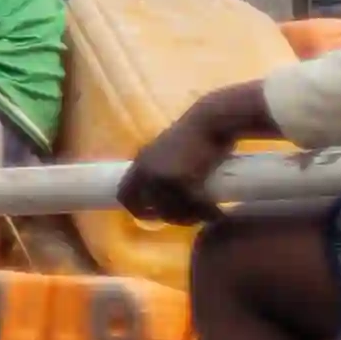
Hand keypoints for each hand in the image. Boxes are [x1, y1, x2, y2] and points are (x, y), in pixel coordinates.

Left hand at [122, 95, 243, 225]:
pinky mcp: (184, 181)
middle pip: (145, 209)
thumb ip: (159, 167)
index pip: (123, 194)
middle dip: (166, 217)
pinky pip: (193, 208)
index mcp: (140, 163)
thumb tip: (160, 192)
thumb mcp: (168, 150)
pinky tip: (217, 211)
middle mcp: (146, 171)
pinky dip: (206, 213)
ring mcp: (163, 178)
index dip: (136, 208)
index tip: (154, 215)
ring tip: (205, 214)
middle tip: (186, 218)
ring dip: (189, 218)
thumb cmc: (197, 134)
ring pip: (171, 213)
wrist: (212, 120)